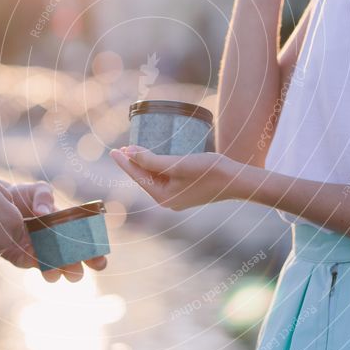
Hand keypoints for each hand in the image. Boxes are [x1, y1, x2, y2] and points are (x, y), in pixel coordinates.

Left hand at [0, 179, 107, 282]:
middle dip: (77, 268)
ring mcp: (39, 250)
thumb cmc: (20, 195)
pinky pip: (31, 263)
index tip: (100, 260)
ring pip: (53, 266)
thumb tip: (43, 213)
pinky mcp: (21, 256)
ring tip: (58, 272)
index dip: (95, 252)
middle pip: (72, 259)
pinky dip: (37, 264)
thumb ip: (44, 196)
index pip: (85, 241)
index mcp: (65, 225)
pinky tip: (41, 263)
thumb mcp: (35, 189)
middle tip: (78, 271)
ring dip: (57, 271)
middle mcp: (55, 241)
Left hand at [109, 146, 246, 209]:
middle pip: (145, 179)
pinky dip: (157, 168)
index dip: (125, 162)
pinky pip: (165, 179)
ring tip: (133, 152)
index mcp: (163, 197)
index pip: (138, 176)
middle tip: (120, 149)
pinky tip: (154, 160)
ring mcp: (177, 197)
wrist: (236, 180)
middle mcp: (168, 200)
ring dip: (144, 165)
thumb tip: (130, 153)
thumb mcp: (177, 164)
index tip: (113, 151)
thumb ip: (151, 160)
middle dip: (133, 163)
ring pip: (155, 179)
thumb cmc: (208, 171)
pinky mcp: (186, 191)